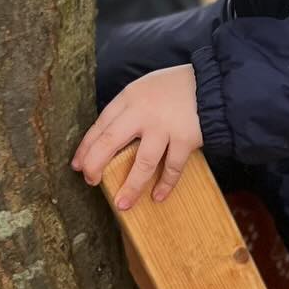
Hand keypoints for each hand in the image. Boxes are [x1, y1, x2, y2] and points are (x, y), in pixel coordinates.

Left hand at [70, 65, 201, 207]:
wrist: (211, 83)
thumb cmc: (175, 88)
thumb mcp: (144, 88)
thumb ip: (128, 109)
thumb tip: (108, 140)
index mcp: (129, 97)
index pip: (100, 125)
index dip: (86, 148)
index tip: (78, 165)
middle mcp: (143, 112)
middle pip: (110, 142)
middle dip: (96, 165)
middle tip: (91, 182)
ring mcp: (164, 127)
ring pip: (142, 162)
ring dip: (131, 186)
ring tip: (122, 204)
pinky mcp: (185, 138)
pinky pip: (172, 167)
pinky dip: (165, 184)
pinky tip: (158, 196)